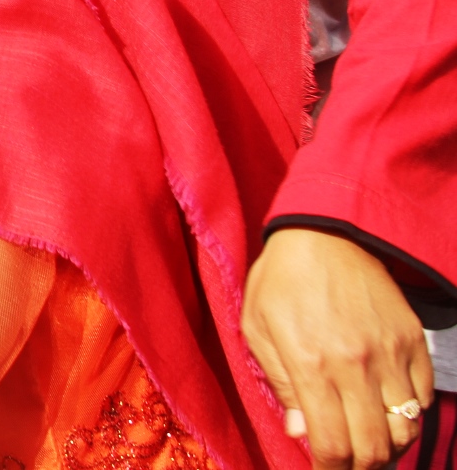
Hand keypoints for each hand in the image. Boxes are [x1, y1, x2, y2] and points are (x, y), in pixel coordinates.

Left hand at [243, 227, 433, 469]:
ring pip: (405, 429)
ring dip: (387, 446)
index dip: (329, 468)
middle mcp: (356, 365)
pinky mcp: (413, 341)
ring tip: (367, 441)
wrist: (325, 233)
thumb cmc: (280, 280)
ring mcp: (390, 354)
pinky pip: (422, 398)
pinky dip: (408, 415)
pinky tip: (386, 411)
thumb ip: (280, 385)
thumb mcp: (257, 328)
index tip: (322, 468)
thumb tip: (301, 433)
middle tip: (345, 460)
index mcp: (312, 365)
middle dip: (360, 465)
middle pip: (375, 447)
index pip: (333, 444)